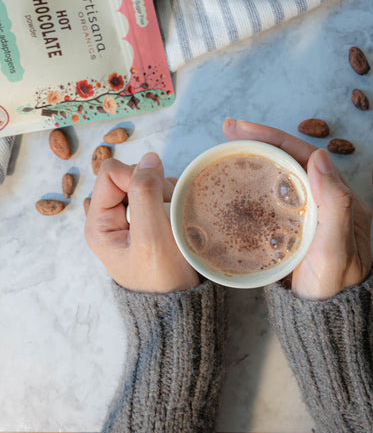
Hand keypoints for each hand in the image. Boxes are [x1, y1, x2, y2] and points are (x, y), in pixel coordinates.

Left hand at [84, 153, 198, 292]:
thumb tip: (149, 158)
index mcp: (99, 224)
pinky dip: (171, 200)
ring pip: (146, 184)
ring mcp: (130, 221)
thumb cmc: (163, 279)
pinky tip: (178, 218)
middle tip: (168, 212)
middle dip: (154, 186)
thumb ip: (145, 194)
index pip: (111, 173)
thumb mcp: (151, 237)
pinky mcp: (148, 223)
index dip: (137, 176)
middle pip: (128, 176)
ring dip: (165, 194)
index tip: (159, 195)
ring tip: (175, 219)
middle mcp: (111, 219)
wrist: (180, 306)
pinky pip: (158, 196)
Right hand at [223, 118, 371, 298]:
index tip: (241, 128)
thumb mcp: (336, 250)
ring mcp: (310, 213)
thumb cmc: (331, 289)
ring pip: (283, 175)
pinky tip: (240, 181)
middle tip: (229, 130)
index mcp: (341, 199)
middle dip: (262, 140)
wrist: (325, 321)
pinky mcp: (295, 226)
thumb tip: (319, 155)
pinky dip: (257, 182)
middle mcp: (327, 200)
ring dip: (258, 157)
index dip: (274, 137)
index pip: (306, 156)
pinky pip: (276, 196)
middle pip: (292, 160)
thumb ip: (335, 205)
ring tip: (230, 147)